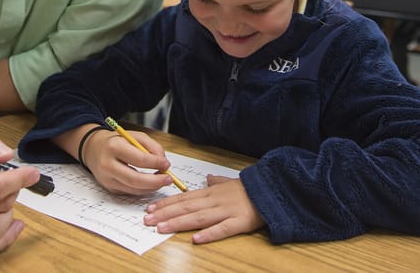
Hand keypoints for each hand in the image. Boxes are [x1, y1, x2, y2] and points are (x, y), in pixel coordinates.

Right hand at [84, 129, 173, 194]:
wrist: (94, 149)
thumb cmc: (116, 141)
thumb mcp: (134, 136)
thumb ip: (151, 146)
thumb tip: (163, 161)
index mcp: (114, 147)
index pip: (139, 159)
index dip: (155, 163)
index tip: (166, 164)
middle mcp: (108, 165)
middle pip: (135, 180)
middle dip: (155, 181)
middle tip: (168, 179)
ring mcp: (107, 179)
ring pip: (133, 189)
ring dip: (151, 187)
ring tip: (162, 180)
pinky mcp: (109, 188)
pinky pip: (130, 192)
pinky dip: (143, 189)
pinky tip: (150, 183)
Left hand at [144, 174, 263, 243]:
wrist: (273, 189)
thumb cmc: (251, 188)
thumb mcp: (231, 181)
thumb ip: (217, 182)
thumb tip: (208, 179)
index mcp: (212, 192)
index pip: (184, 198)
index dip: (166, 204)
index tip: (150, 209)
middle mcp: (215, 200)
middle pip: (186, 207)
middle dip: (165, 214)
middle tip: (147, 220)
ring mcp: (227, 211)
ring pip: (198, 217)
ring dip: (178, 222)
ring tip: (161, 228)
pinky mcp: (240, 222)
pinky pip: (222, 229)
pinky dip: (209, 234)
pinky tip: (195, 239)